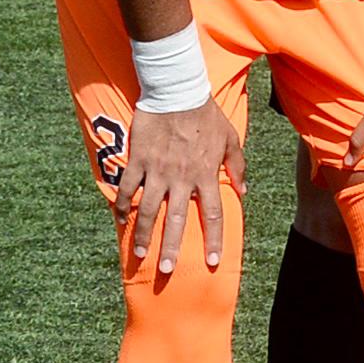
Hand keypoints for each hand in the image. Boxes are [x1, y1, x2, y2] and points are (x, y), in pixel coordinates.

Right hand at [116, 101, 244, 276]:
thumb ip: (237, 166)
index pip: (212, 215)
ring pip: (149, 210)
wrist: (177, 92)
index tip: (211, 261)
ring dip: (143, 235)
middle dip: (172, 248)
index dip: (213, 240)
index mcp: (206, 175)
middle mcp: (182, 178)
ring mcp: (157, 171)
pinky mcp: (137, 161)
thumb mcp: (231, 139)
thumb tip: (243, 191)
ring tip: (140, 256)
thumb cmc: (207, 115)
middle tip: (168, 271)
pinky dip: (122, 206)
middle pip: (177, 220)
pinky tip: (119, 221)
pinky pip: (127, 189)